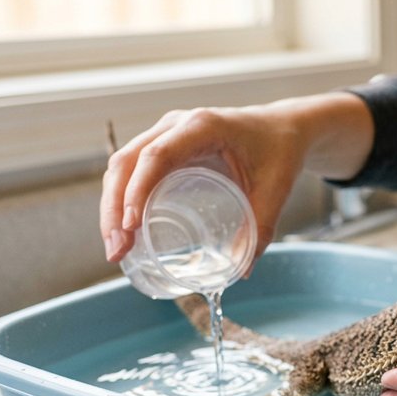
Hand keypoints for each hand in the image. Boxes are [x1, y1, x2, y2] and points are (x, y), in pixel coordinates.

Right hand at [100, 93, 372, 262]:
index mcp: (203, 127)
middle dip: (114, 208)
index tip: (131, 226)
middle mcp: (177, 125)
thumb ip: (261, 228)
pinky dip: (122, 199)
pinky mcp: (164, 146)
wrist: (284, 128)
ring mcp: (166, 133)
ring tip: (117, 249)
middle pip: (128, 162)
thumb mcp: (275, 189)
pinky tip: (124, 230)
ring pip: (123, 166)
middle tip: (118, 250)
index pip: (157, 156)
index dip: (137, 190)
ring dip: (112, 206)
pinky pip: (132, 170)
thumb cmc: (280, 151)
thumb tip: (241, 270)